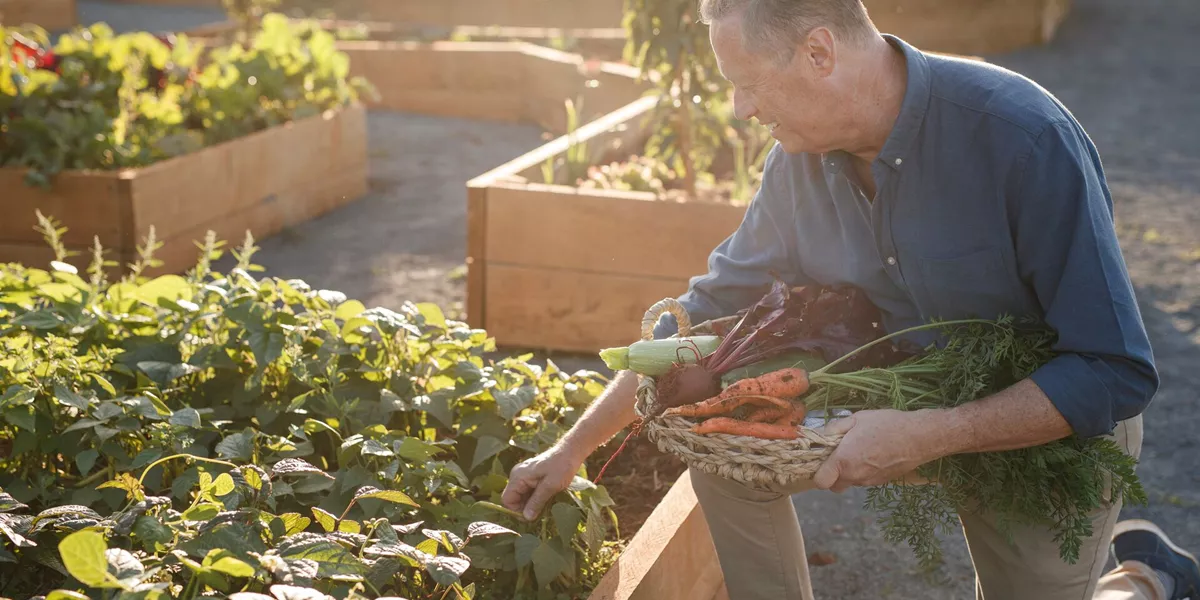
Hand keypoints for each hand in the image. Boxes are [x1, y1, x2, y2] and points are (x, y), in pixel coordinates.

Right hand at [501, 445, 584, 520]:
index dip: (516, 510)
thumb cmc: (561, 467)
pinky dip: (535, 498)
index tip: (531, 516)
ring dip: (531, 504)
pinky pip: (528, 491)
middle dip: (525, 508)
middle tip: (541, 513)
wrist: (570, 452)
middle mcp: (517, 475)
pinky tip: (546, 499)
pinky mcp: (531, 477)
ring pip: (521, 496)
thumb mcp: (550, 486)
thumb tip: (526, 517)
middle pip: (514, 499)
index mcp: (518, 476)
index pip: (507, 499)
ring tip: (545, 506)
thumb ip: (537, 502)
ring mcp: (524, 475)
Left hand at [811, 409, 952, 492]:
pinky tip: (871, 454)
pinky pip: (864, 480)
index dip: (816, 472)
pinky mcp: (882, 482)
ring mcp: (869, 482)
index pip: (820, 481)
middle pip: (833, 485)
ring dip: (848, 472)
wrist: (920, 437)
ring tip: (857, 450)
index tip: (821, 458)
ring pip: (850, 483)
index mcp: (844, 461)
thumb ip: (834, 429)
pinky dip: (863, 471)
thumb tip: (820, 435)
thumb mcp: (856, 419)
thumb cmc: (887, 425)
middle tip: (837, 454)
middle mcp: (855, 476)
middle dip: (831, 473)